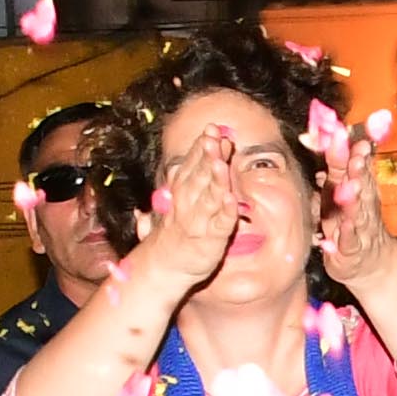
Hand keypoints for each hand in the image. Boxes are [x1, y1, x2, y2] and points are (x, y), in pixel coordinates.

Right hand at [126, 123, 244, 305]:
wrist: (164, 266)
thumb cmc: (176, 229)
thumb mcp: (179, 198)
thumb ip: (190, 174)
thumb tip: (202, 150)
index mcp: (182, 190)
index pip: (192, 163)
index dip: (201, 146)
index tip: (211, 129)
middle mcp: (189, 202)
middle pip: (201, 174)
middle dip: (208, 155)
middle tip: (216, 136)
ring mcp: (200, 221)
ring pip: (209, 196)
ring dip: (215, 179)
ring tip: (221, 163)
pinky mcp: (211, 240)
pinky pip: (220, 224)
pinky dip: (226, 212)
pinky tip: (233, 200)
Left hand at [313, 133, 396, 294]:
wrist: (370, 263)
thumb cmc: (350, 223)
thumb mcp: (340, 193)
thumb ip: (333, 168)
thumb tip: (314, 138)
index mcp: (357, 188)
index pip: (354, 165)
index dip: (352, 150)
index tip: (347, 133)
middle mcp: (362, 204)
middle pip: (360, 184)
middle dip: (358, 169)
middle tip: (356, 155)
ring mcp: (359, 226)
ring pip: (358, 210)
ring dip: (356, 197)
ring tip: (353, 184)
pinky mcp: (352, 249)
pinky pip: (350, 239)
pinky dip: (348, 232)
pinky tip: (346, 224)